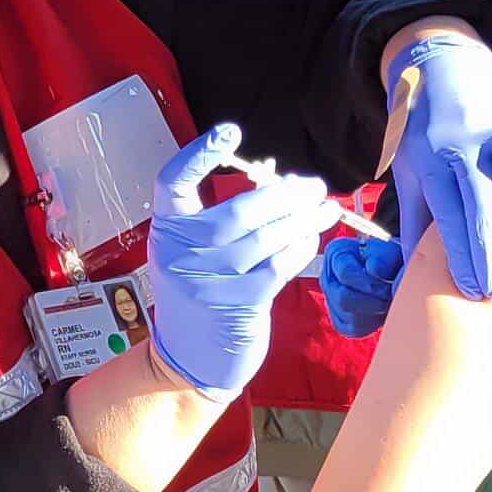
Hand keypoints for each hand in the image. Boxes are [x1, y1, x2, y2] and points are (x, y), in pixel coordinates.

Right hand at [146, 122, 329, 399]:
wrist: (188, 360)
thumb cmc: (200, 293)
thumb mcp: (192, 254)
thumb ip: (219, 220)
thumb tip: (279, 182)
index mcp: (166, 232)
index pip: (172, 182)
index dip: (198, 154)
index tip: (230, 131)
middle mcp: (181, 254)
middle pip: (238, 211)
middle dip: (284, 194)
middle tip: (313, 185)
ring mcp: (209, 282)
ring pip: (265, 238)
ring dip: (302, 219)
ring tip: (325, 207)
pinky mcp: (238, 305)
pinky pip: (279, 267)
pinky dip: (300, 248)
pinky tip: (310, 238)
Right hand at [319, 227, 405, 338]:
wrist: (390, 271)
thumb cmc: (389, 258)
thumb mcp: (389, 251)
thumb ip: (383, 257)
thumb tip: (374, 270)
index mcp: (335, 253)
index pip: (345, 273)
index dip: (368, 282)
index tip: (388, 284)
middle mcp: (328, 278)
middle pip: (343, 298)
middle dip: (372, 301)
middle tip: (391, 296)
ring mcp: (331, 301)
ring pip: (349, 317)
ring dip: (374, 312)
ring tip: (389, 302)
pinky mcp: (340, 322)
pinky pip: (353, 329)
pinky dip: (372, 323)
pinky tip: (381, 312)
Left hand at [389, 32, 491, 298]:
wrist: (436, 64)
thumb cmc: (422, 132)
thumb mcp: (407, 171)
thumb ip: (414, 221)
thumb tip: (411, 275)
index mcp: (431, 161)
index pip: (447, 217)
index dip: (461, 257)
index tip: (471, 290)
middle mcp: (464, 143)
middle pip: (483, 203)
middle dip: (490, 252)